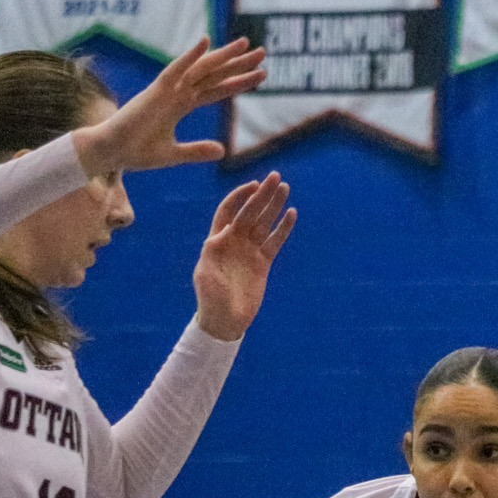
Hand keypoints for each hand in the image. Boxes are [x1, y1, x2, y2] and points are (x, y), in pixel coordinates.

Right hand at [71, 37, 266, 176]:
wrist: (111, 152)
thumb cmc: (137, 152)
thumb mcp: (174, 155)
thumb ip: (197, 151)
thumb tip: (223, 150)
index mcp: (181, 105)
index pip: (217, 90)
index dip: (239, 82)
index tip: (262, 75)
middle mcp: (177, 92)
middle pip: (214, 74)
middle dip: (238, 63)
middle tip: (262, 51)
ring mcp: (167, 90)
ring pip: (200, 69)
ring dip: (221, 56)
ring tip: (244, 44)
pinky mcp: (155, 92)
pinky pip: (175, 70)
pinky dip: (190, 56)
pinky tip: (205, 42)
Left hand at [191, 173, 295, 340]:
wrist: (225, 320)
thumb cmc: (210, 298)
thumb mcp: (206, 275)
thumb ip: (212, 254)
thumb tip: (221, 236)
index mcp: (218, 240)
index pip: (229, 211)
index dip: (239, 196)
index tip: (252, 186)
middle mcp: (235, 241)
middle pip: (250, 212)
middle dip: (262, 194)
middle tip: (275, 177)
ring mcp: (250, 251)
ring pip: (264, 223)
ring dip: (274, 205)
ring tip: (285, 188)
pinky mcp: (263, 263)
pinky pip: (275, 242)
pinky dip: (283, 228)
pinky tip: (292, 214)